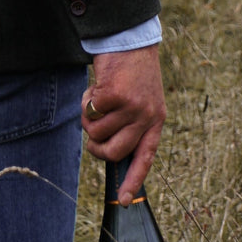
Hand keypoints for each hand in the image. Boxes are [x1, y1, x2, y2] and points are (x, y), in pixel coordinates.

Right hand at [81, 44, 166, 200]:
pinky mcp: (115, 95)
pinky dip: (85, 101)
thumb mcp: (141, 101)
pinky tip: (96, 86)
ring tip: (99, 99)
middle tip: (93, 132)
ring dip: (89, 119)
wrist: (130, 41)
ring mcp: (132, 106)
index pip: (145, 157)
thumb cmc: (131, 74)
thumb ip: (130, 126)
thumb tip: (110, 154)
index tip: (124, 200)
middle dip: (96, 147)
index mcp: (155, 120)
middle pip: (114, 153)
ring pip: (96, 133)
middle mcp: (147, 116)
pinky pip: (88, 113)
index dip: (133, 180)